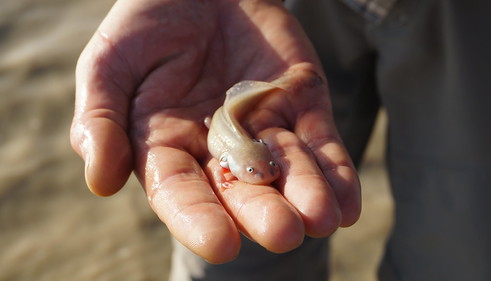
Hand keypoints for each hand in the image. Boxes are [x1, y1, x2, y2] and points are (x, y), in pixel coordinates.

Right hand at [70, 0, 360, 262]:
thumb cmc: (147, 25)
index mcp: (167, 150)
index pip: (181, 193)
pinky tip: (347, 204)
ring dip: (307, 195)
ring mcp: (264, 130)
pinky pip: (321, 144)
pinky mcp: (301, 108)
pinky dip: (335, 173)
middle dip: (262, 213)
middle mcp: (218, 151)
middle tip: (284, 234)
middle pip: (241, 190)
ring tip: (322, 217)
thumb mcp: (109, 64)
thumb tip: (100, 182)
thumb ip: (100, 119)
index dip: (198, 218)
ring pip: (287, 170)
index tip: (221, 243)